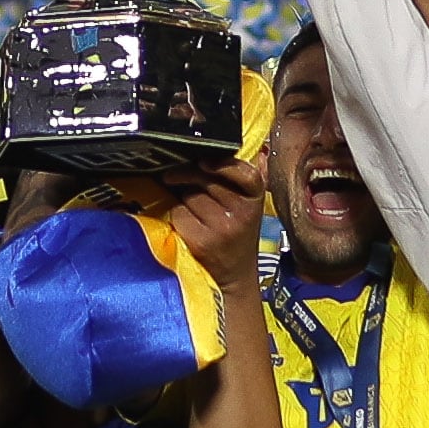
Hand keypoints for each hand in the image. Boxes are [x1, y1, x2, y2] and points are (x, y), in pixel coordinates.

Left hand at [159, 160, 266, 282]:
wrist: (234, 276)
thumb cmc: (237, 235)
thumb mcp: (249, 206)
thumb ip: (245, 179)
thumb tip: (253, 150)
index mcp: (255, 199)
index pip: (246, 175)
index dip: (224, 165)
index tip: (204, 162)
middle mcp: (242, 213)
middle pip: (206, 179)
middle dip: (187, 174)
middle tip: (173, 175)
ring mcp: (221, 228)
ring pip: (189, 195)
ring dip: (181, 197)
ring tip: (187, 205)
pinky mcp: (201, 241)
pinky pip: (178, 214)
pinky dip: (176, 215)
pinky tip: (185, 223)